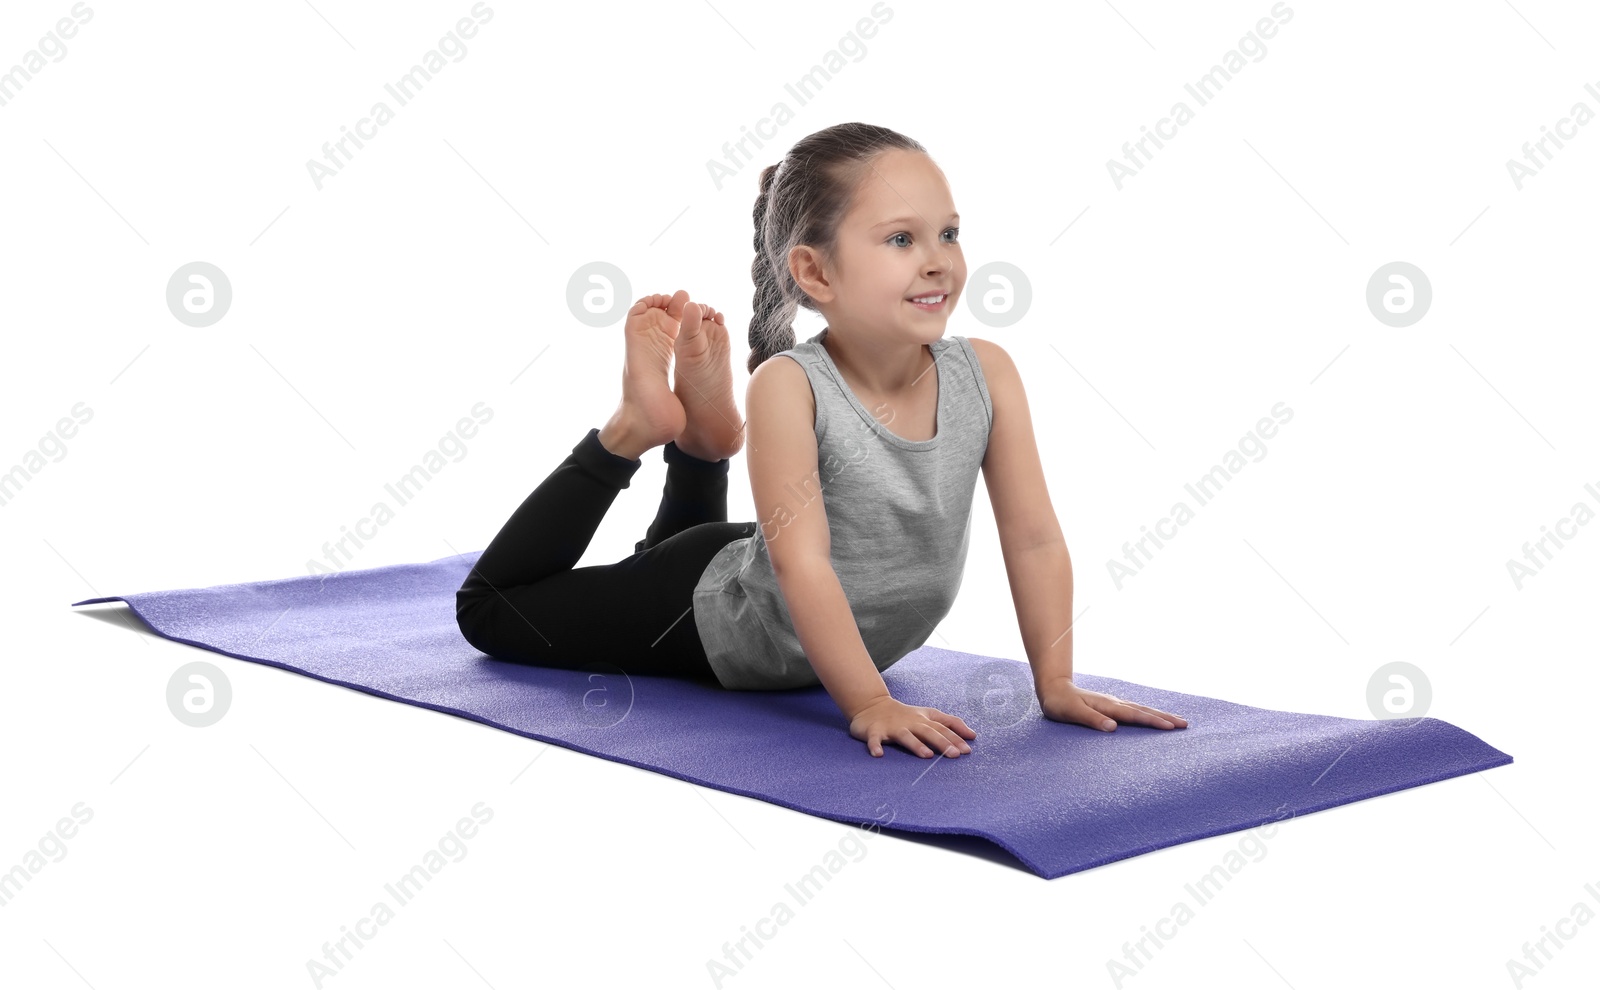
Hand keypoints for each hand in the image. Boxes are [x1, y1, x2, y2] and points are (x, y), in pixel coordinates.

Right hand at [849, 696, 975, 757]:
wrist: (872, 706)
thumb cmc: (905, 715)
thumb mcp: (928, 715)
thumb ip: (949, 723)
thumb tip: (973, 735)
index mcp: (924, 719)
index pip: (943, 727)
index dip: (956, 737)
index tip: (967, 749)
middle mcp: (911, 722)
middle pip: (928, 732)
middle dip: (942, 742)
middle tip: (954, 754)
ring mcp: (892, 727)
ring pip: (905, 736)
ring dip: (916, 745)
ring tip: (926, 755)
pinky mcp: (874, 731)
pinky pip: (875, 739)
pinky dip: (875, 746)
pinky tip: (878, 754)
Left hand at [1037, 679, 1187, 731]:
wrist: (1053, 689)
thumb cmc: (1060, 704)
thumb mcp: (1072, 713)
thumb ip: (1091, 720)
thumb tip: (1113, 728)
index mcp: (1108, 706)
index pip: (1135, 715)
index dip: (1153, 721)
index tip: (1171, 727)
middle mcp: (1114, 703)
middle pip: (1144, 710)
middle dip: (1165, 717)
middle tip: (1185, 724)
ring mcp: (1114, 703)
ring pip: (1141, 709)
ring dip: (1159, 715)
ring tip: (1176, 721)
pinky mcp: (1111, 706)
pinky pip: (1135, 710)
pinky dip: (1148, 714)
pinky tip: (1153, 717)